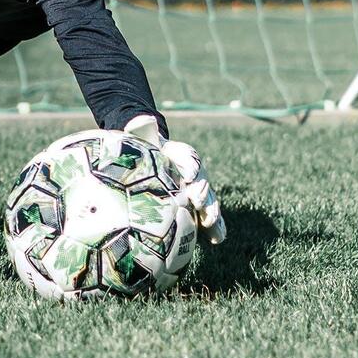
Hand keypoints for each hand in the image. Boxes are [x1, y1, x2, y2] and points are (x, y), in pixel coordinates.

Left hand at [123, 114, 225, 244]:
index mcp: (178, 154)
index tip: (188, 175)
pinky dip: (214, 227)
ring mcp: (196, 188)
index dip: (189, 165)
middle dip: (201, 190)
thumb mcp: (140, 134)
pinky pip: (207, 216)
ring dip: (211, 211)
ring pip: (209, 200)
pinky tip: (217, 239)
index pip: (188, 157)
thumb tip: (144, 118)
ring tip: (210, 223)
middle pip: (202, 180)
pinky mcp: (196, 206)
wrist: (151, 158)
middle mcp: (192, 171)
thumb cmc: (144, 146)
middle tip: (197, 201)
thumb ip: (141, 127)